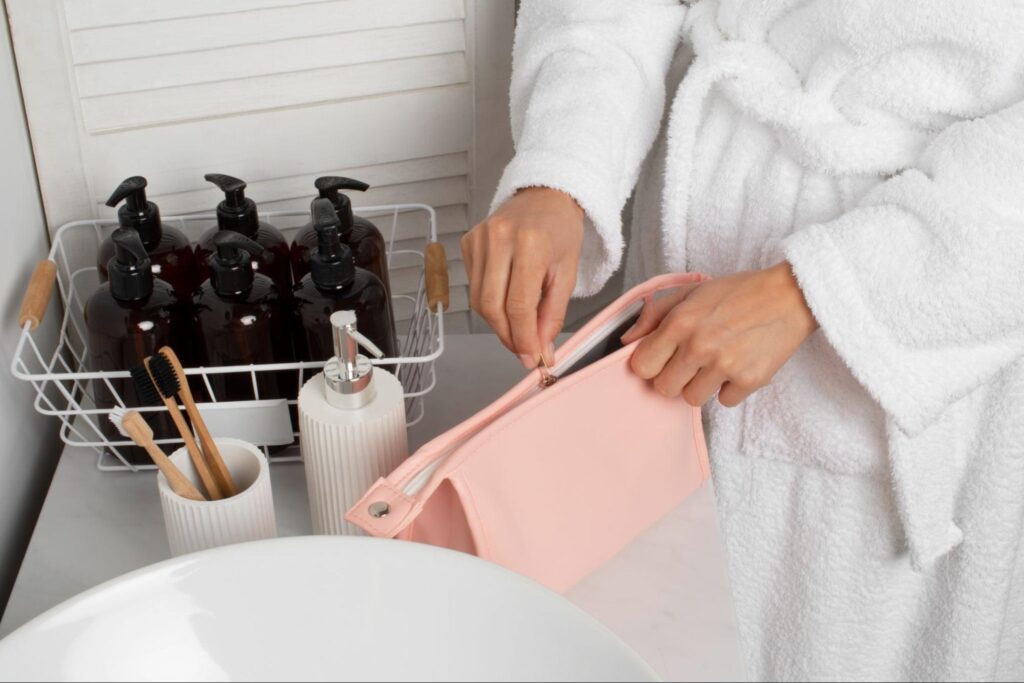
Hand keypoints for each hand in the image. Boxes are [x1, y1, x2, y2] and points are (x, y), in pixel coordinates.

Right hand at [462, 187, 584, 367]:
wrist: (545, 196)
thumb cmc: (560, 231)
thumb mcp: (567, 274)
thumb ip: (552, 315)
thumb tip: (540, 350)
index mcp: (530, 244)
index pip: (518, 305)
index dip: (523, 338)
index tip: (530, 358)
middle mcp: (499, 239)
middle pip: (492, 306)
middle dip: (508, 336)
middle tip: (523, 350)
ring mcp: (479, 239)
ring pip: (479, 300)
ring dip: (498, 323)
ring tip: (518, 327)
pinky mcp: (468, 242)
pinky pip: (474, 286)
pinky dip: (490, 302)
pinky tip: (506, 298)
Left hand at [621, 263, 817, 406]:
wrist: (790, 295)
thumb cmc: (738, 292)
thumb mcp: (691, 292)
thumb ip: (654, 314)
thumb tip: (626, 341)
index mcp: (680, 322)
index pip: (642, 366)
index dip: (651, 364)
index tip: (663, 357)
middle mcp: (699, 346)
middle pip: (664, 388)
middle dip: (675, 377)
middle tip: (692, 360)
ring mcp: (725, 366)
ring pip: (692, 399)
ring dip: (701, 385)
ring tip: (716, 362)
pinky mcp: (750, 380)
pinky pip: (725, 402)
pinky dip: (730, 389)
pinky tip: (738, 366)